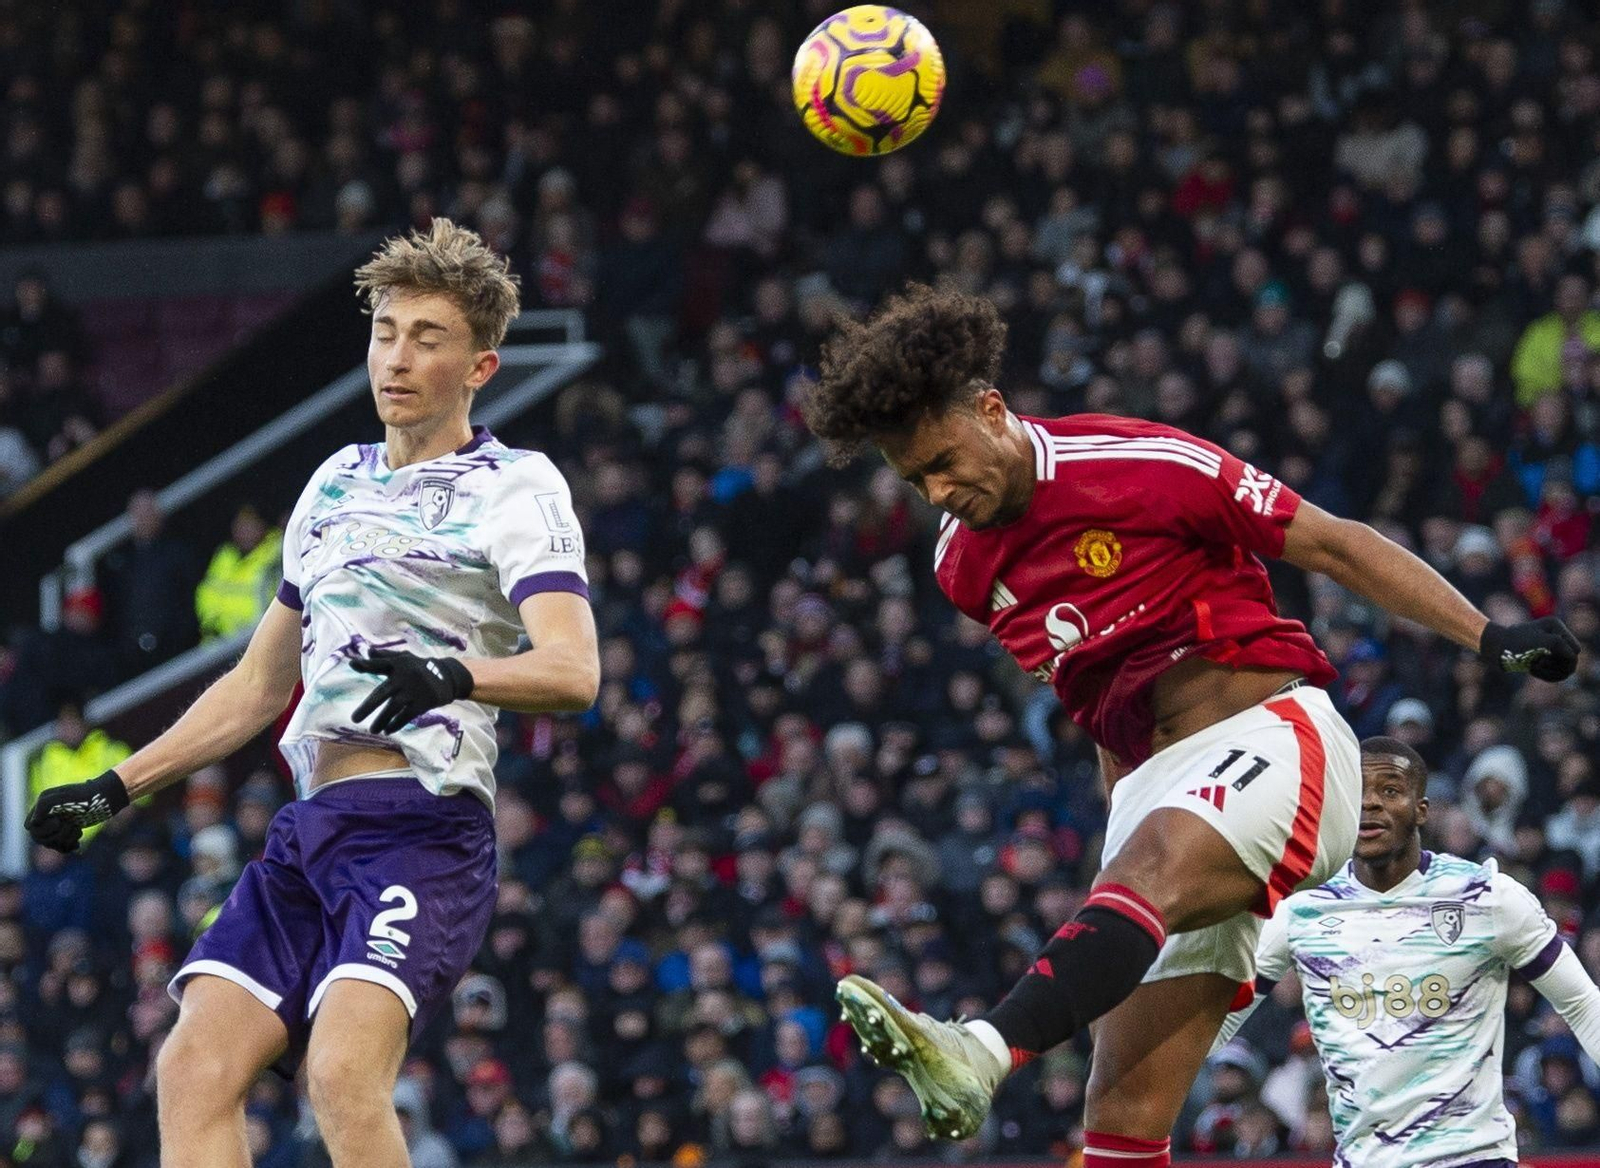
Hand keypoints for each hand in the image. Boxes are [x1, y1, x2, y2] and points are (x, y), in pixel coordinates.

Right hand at [26, 770, 129, 852]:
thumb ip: (43, 805)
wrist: (106, 798)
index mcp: (42, 807)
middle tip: (72, 825)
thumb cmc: (85, 795)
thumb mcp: (63, 796)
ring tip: (78, 829)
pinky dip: (69, 846)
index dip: (43, 829)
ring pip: (52, 844)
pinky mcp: (69, 833)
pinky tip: (77, 843)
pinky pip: (62, 848)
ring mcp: (58, 826)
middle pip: (40, 839)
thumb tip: (31, 825)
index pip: (32, 827)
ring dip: (66, 839)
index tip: (58, 820)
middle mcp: (47, 817)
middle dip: (58, 835)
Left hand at [350, 649, 473, 734]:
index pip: (380, 663)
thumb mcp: (405, 658)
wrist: (449, 676)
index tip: (352, 664)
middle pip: (382, 693)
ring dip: (381, 720)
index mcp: (398, 664)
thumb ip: (385, 656)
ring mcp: (414, 690)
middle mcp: (404, 677)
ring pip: (393, 707)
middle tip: (354, 719)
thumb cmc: (421, 667)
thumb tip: (366, 651)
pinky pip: (406, 715)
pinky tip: (388, 730)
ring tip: (373, 730)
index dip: (367, 664)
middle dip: (368, 707)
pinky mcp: (423, 702)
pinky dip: (396, 723)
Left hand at [1479, 618, 1581, 681]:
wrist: (1492, 648)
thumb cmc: (1515, 644)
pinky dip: (1545, 675)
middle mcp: (1554, 634)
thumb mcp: (1546, 643)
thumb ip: (1565, 649)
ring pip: (1563, 669)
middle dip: (1556, 666)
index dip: (1562, 659)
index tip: (1542, 657)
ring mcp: (1548, 647)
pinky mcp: (1541, 657)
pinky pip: (1553, 673)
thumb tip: (1574, 659)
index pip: (1574, 651)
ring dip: (1549, 672)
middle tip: (1537, 663)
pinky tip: (1532, 670)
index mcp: (1555, 626)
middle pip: (1570, 661)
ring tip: (1533, 666)